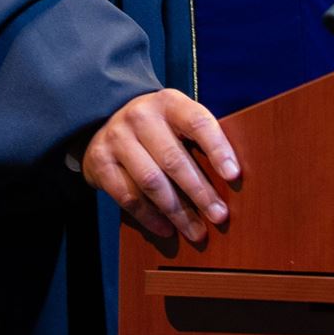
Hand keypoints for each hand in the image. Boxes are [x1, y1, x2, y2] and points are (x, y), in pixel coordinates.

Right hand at [81, 90, 238, 248]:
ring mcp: (117, 138)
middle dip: (200, 192)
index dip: (217, 149)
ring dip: (177, 212)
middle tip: (219, 216)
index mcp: (168, 102)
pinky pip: (128, 196)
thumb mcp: (177, 121)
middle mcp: (141, 116)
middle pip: (174, 159)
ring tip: (196, 231)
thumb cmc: (157, 128)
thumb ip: (198, 141)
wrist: (105, 121)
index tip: (233, 175)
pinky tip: (167, 230)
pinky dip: (150, 217)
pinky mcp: (100, 162)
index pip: (197, 122)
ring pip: (151, 182)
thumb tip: (230, 179)